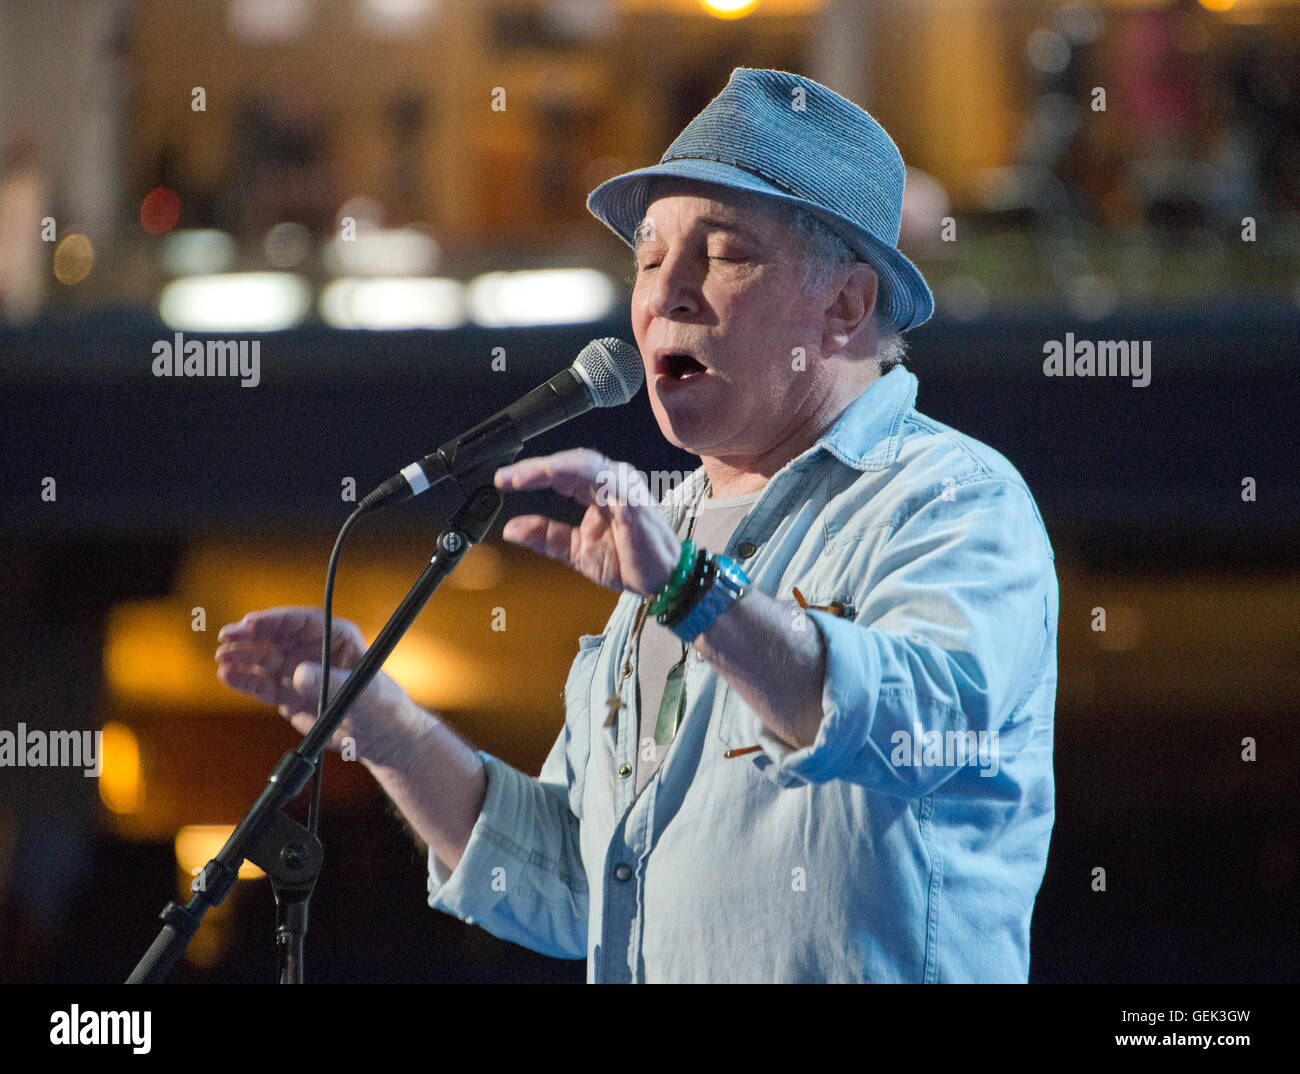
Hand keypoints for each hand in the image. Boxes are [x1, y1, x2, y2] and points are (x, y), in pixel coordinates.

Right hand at [215, 606, 430, 767]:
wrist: (380, 737)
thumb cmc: (381, 707)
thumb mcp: (361, 693)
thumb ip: (329, 683)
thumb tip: (298, 674)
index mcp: (336, 636)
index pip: (300, 621)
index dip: (274, 620)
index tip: (251, 623)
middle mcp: (313, 649)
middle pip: (275, 636)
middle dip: (250, 636)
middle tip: (227, 638)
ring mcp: (299, 670)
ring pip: (264, 659)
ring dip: (243, 657)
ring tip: (223, 659)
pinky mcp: (289, 693)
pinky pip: (263, 684)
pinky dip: (245, 681)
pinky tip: (228, 676)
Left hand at [494, 449, 681, 596]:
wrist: (663, 581)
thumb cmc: (630, 561)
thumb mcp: (576, 551)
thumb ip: (546, 536)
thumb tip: (511, 529)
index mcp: (597, 490)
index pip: (560, 474)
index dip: (531, 475)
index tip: (502, 482)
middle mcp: (610, 481)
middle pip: (567, 463)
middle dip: (533, 468)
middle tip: (504, 477)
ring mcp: (623, 485)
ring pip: (581, 462)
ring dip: (548, 467)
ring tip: (520, 477)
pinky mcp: (631, 496)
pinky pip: (602, 475)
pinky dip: (574, 472)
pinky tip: (552, 476)